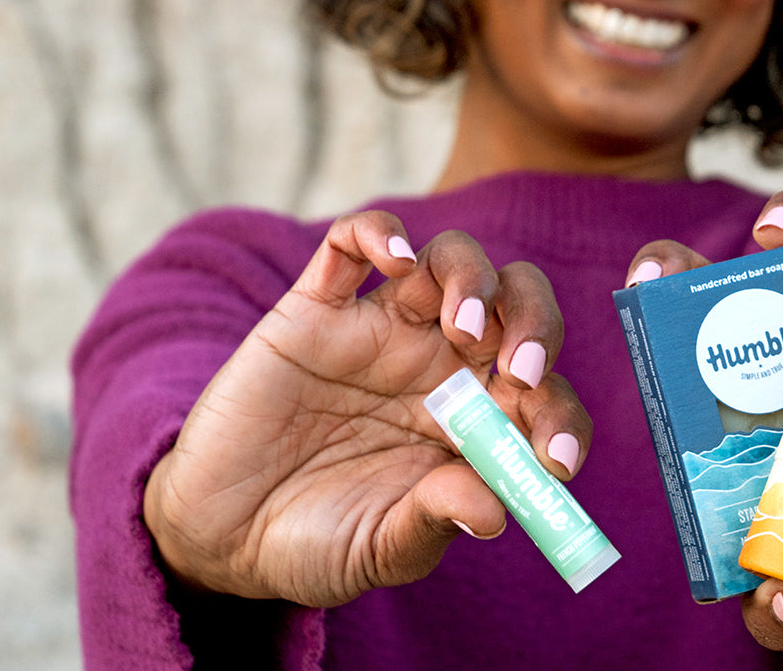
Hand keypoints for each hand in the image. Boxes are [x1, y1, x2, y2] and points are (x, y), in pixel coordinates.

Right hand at [143, 211, 590, 606]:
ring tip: (463, 328)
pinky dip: (380, 233)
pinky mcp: (317, 307)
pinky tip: (395, 263)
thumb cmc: (316, 539)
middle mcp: (441, 360)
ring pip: (450, 260)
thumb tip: (495, 511)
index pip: (545, 396)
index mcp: (475, 417)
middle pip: (515, 303)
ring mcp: (382, 326)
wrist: (220, 532)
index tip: (555, 463)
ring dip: (472, 278)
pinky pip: (352, 241)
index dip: (562, 420)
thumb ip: (432, 523)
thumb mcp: (379, 549)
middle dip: (536, 322)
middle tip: (521, 370)